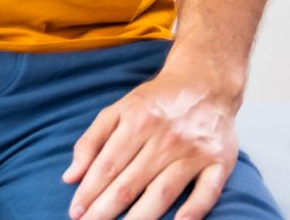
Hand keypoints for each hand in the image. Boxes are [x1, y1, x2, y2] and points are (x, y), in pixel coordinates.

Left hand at [64, 62, 241, 219]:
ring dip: (140, 217)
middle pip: (130, 182)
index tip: (75, 211)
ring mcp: (193, 152)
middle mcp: (165, 138)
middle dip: (106, 209)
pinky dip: (193, 211)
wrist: (205, 83)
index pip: (107, 165)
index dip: (89, 191)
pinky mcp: (219, 162)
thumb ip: (91, 141)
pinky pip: (207, 192)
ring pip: (163, 191)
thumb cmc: (155, 101)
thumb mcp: (117, 110)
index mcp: (137, 122)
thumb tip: (70, 177)